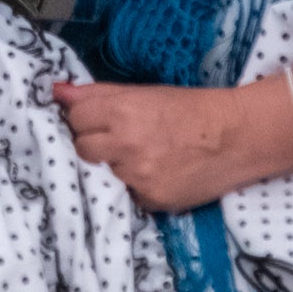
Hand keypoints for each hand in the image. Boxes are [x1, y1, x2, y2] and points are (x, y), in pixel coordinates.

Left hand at [53, 80, 261, 212]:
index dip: (84, 119)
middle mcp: (125, 144)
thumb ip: (96, 94)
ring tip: (141, 157)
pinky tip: (155, 175)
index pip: (74, 118)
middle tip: (118, 140)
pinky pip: (126, 195)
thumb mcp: (143, 92)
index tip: (98, 120)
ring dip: (114, 167)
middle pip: (81, 148)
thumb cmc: (189, 109)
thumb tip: (56, 91)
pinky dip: (135, 187)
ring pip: (102, 174)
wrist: (236, 137)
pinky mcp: (151, 200)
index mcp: (121, 111)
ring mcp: (137, 176)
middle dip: (94, 144)